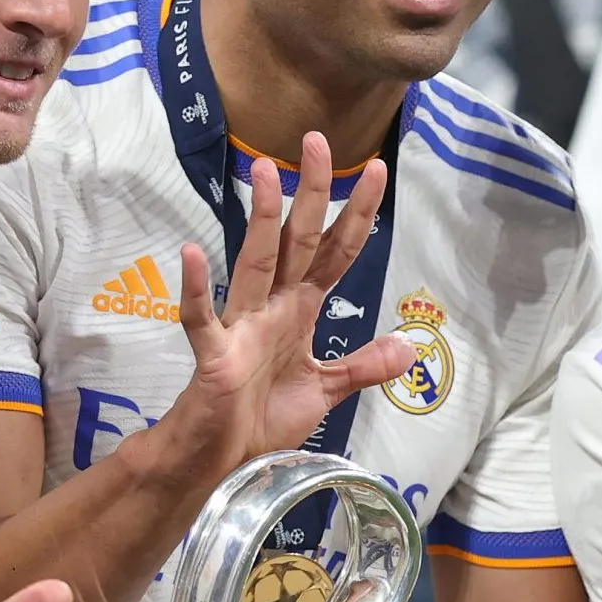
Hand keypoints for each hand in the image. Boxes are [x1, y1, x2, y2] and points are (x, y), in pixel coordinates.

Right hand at [164, 131, 415, 469]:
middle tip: (318, 140)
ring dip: (259, 218)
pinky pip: (202, 317)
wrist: (222, 461)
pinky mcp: (213, 354)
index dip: (357, 214)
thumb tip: (408, 347)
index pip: (336, 253)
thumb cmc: (264, 418)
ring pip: (255, 261)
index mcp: (300, 310)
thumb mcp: (325, 390)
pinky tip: (193, 254)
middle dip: (312, 193)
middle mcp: (273, 306)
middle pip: (299, 240)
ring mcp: (242, 325)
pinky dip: (197, 288)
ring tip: (264, 170)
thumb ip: (362, 366)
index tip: (377, 170)